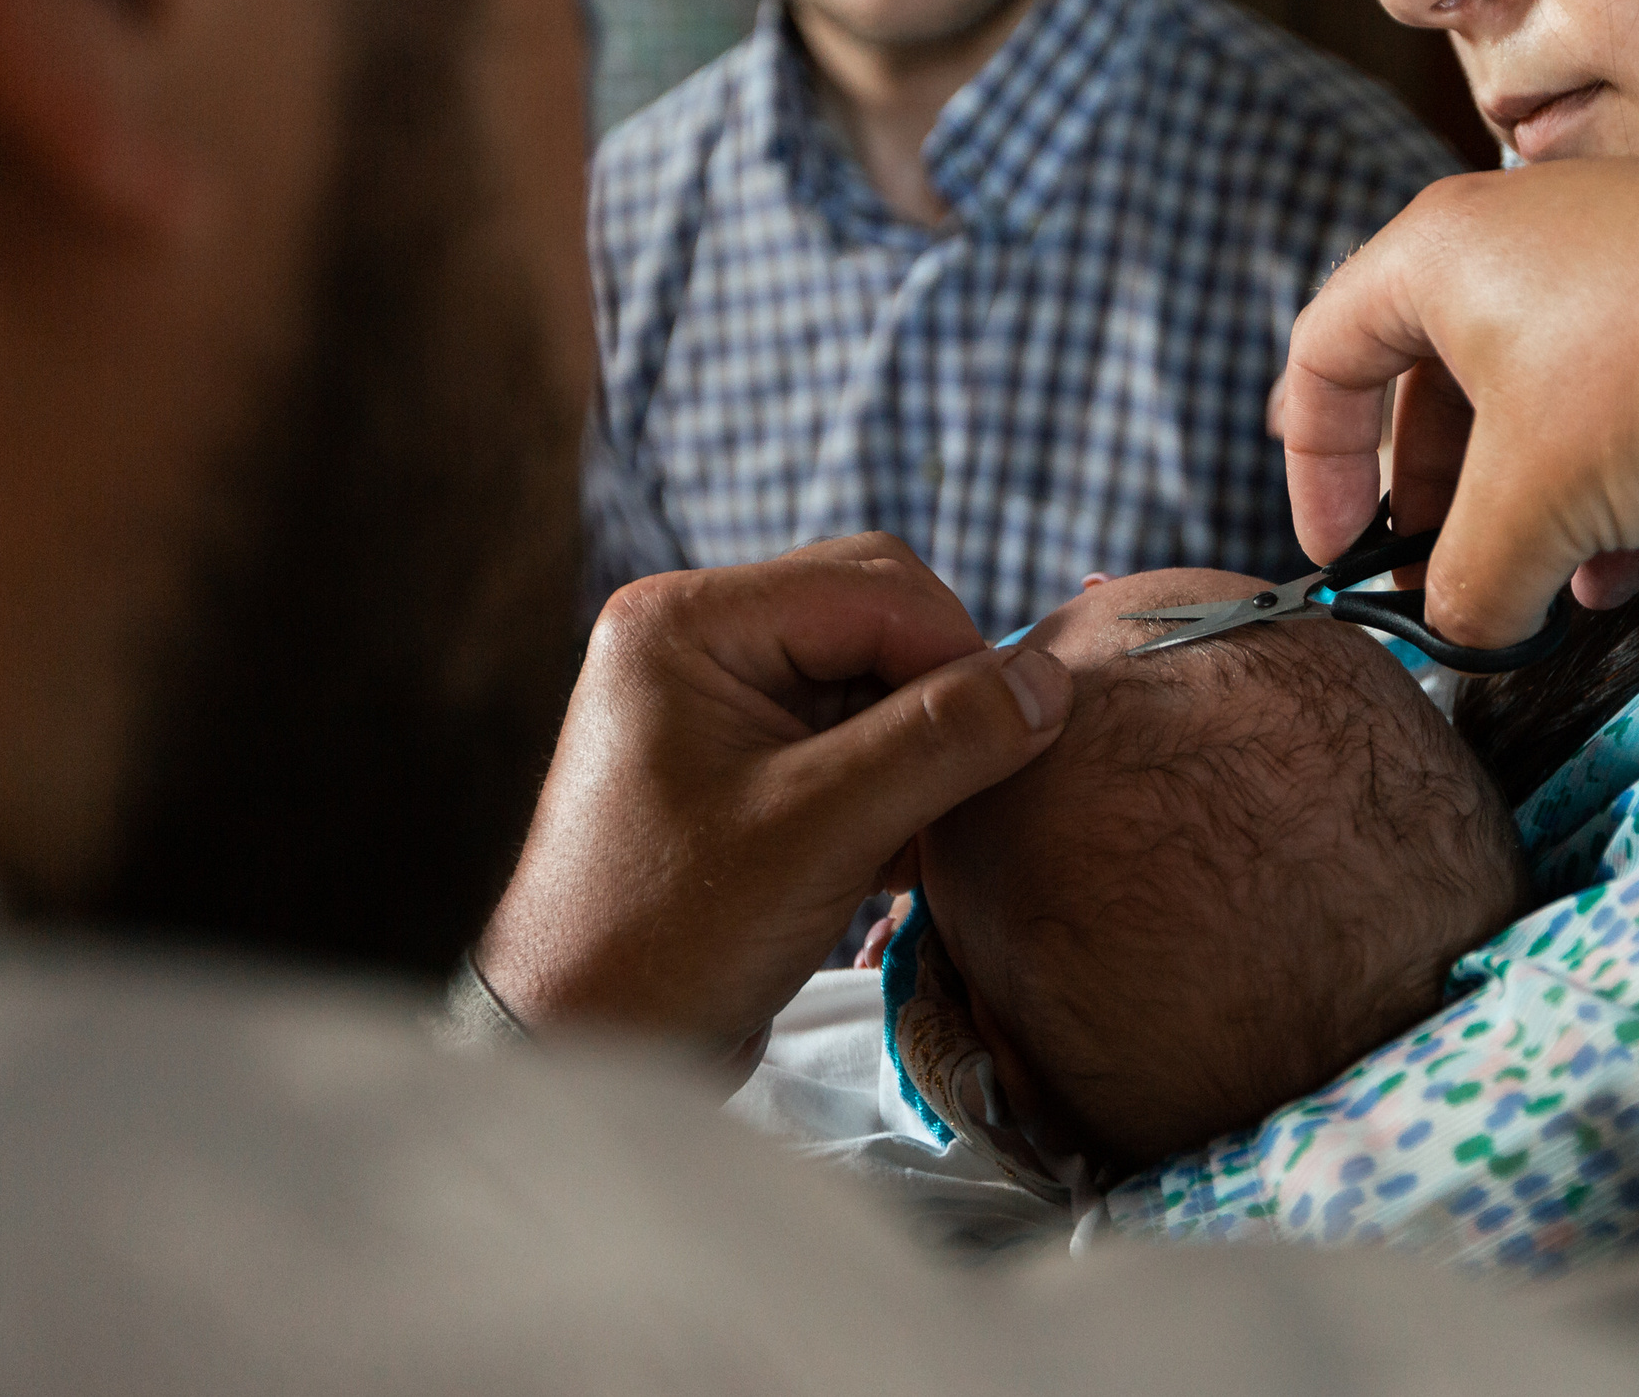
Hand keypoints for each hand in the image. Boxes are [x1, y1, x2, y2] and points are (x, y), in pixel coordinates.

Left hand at [476, 536, 1070, 1067]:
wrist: (589, 1050)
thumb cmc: (673, 938)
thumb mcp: (825, 829)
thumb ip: (943, 740)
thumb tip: (1050, 679)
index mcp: (688, 622)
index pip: (874, 587)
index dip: (961, 652)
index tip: (1025, 732)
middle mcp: (697, 639)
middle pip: (878, 615)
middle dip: (940, 695)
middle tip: (969, 785)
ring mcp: (718, 699)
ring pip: (876, 677)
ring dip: (922, 748)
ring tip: (918, 838)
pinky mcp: (742, 761)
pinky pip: (852, 731)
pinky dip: (893, 783)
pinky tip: (891, 858)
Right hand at [1280, 158, 1638, 648]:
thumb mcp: (1531, 503)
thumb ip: (1470, 581)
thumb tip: (1462, 636)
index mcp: (1433, 255)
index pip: (1326, 359)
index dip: (1315, 470)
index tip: (1341, 552)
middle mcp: (1508, 237)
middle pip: (1430, 387)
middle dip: (1437, 506)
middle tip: (1444, 582)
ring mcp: (1603, 258)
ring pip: (1528, 400)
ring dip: (1526, 509)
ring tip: (1545, 596)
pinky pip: (1609, 392)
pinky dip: (1600, 482)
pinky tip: (1620, 571)